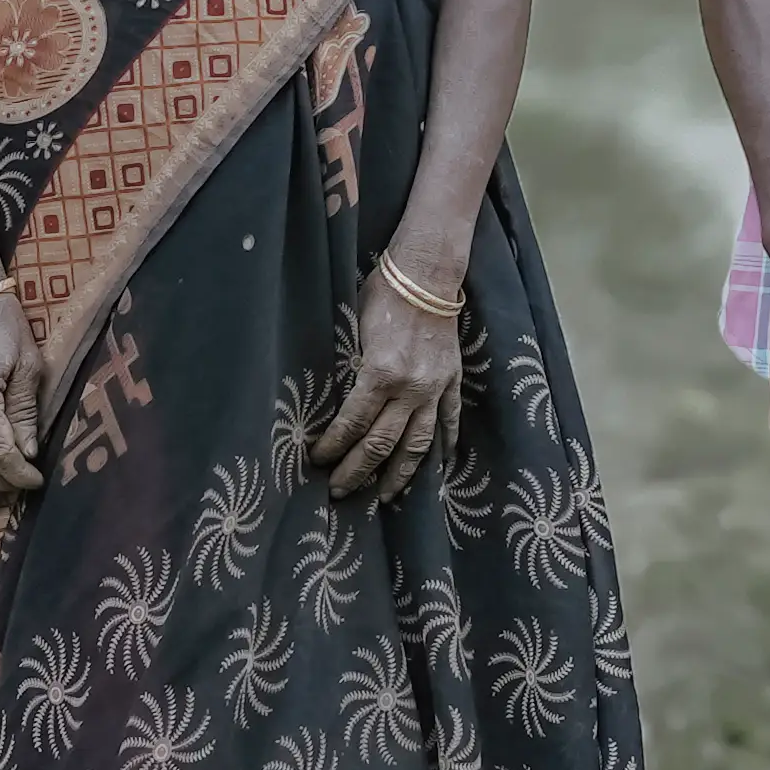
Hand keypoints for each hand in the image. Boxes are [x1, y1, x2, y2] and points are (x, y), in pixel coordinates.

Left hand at [306, 256, 470, 502]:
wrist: (426, 273)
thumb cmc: (382, 293)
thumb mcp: (352, 329)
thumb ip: (347, 367)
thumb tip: (329, 401)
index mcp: (381, 373)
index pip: (352, 424)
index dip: (332, 447)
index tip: (317, 462)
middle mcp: (411, 388)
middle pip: (381, 443)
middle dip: (357, 471)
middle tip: (338, 492)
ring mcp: (435, 388)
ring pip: (417, 443)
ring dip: (400, 473)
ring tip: (385, 496)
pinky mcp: (453, 381)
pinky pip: (450, 420)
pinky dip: (445, 445)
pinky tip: (440, 465)